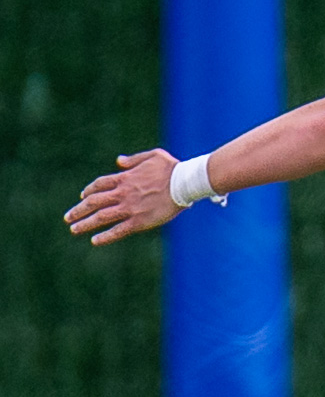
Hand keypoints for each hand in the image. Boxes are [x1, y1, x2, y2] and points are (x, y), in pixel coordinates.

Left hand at [65, 150, 181, 245]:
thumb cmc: (172, 168)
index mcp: (124, 178)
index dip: (89, 191)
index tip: (83, 197)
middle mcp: (122, 193)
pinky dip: (105, 236)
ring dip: (85, 224)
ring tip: (73, 230)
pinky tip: (94, 241)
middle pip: (93, 202)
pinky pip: (118, 230)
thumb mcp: (152, 155)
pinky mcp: (139, 221)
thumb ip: (133, 159)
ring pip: (101, 217)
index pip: (99, 185)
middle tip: (68, 217)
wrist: (184, 183)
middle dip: (78, 210)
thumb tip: (119, 161)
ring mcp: (129, 208)